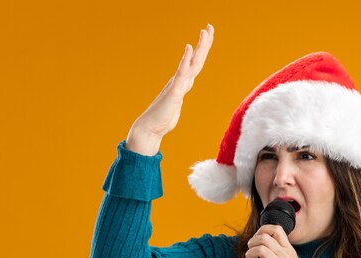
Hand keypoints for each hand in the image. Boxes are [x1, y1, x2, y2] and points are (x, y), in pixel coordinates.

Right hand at [132, 23, 214, 137]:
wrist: (150, 128)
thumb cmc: (162, 118)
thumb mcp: (175, 105)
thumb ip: (177, 96)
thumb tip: (178, 93)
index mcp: (182, 83)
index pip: (196, 63)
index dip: (203, 50)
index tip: (208, 35)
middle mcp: (180, 80)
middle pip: (196, 59)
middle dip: (204, 43)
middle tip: (209, 26)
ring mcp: (177, 84)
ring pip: (192, 63)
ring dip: (199, 48)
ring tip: (204, 32)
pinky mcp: (174, 91)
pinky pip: (181, 73)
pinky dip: (185, 60)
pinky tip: (189, 48)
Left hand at [244, 225, 320, 257]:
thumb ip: (281, 254)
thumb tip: (264, 250)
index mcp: (289, 250)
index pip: (277, 229)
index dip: (262, 230)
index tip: (256, 239)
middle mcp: (285, 255)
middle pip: (264, 238)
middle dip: (252, 242)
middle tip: (250, 251)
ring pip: (260, 250)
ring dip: (249, 255)